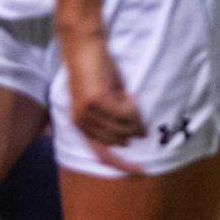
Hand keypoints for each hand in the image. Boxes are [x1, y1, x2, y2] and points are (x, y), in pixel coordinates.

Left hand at [59, 25, 144, 171]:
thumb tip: (132, 137)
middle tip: (135, 113)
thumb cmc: (94, 73)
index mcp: (79, 125)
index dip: (119, 164)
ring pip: (124, 128)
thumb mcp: (100, 101)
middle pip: (118, 140)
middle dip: (132, 129)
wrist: (83, 49)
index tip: (139, 170)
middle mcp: (81, 122)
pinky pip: (126, 113)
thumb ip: (110, 120)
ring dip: (133, 116)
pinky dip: (132, 106)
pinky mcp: (97, 101)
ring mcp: (88, 113)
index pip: (100, 153)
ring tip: (128, 99)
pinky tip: (126, 94)